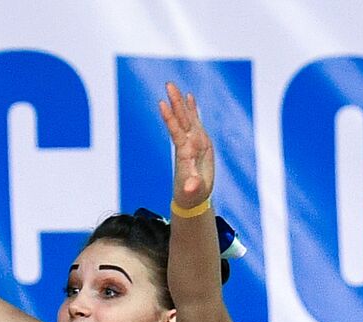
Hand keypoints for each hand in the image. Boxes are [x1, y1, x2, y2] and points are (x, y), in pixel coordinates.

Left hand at [158, 82, 214, 210]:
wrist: (192, 196)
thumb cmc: (191, 194)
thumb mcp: (192, 192)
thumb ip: (192, 187)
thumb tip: (189, 187)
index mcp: (185, 153)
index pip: (176, 132)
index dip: (170, 118)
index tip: (162, 104)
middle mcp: (187, 144)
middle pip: (181, 119)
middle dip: (175, 103)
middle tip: (168, 85)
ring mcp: (193, 141)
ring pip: (187, 118)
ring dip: (181, 102)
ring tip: (173, 86)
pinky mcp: (200, 141)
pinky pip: (195, 122)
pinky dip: (193, 109)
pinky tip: (189, 97)